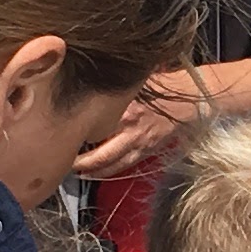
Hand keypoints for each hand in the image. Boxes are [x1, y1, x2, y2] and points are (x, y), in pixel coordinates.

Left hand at [72, 75, 202, 182]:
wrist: (191, 98)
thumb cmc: (164, 83)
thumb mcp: (137, 79)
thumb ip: (114, 84)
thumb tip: (86, 78)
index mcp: (126, 108)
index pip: (94, 124)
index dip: (76, 130)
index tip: (60, 131)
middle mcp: (130, 128)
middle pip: (100, 153)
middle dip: (80, 161)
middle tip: (62, 160)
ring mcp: (139, 143)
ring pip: (111, 163)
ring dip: (92, 170)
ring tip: (75, 171)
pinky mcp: (147, 150)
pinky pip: (124, 166)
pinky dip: (108, 172)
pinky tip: (96, 173)